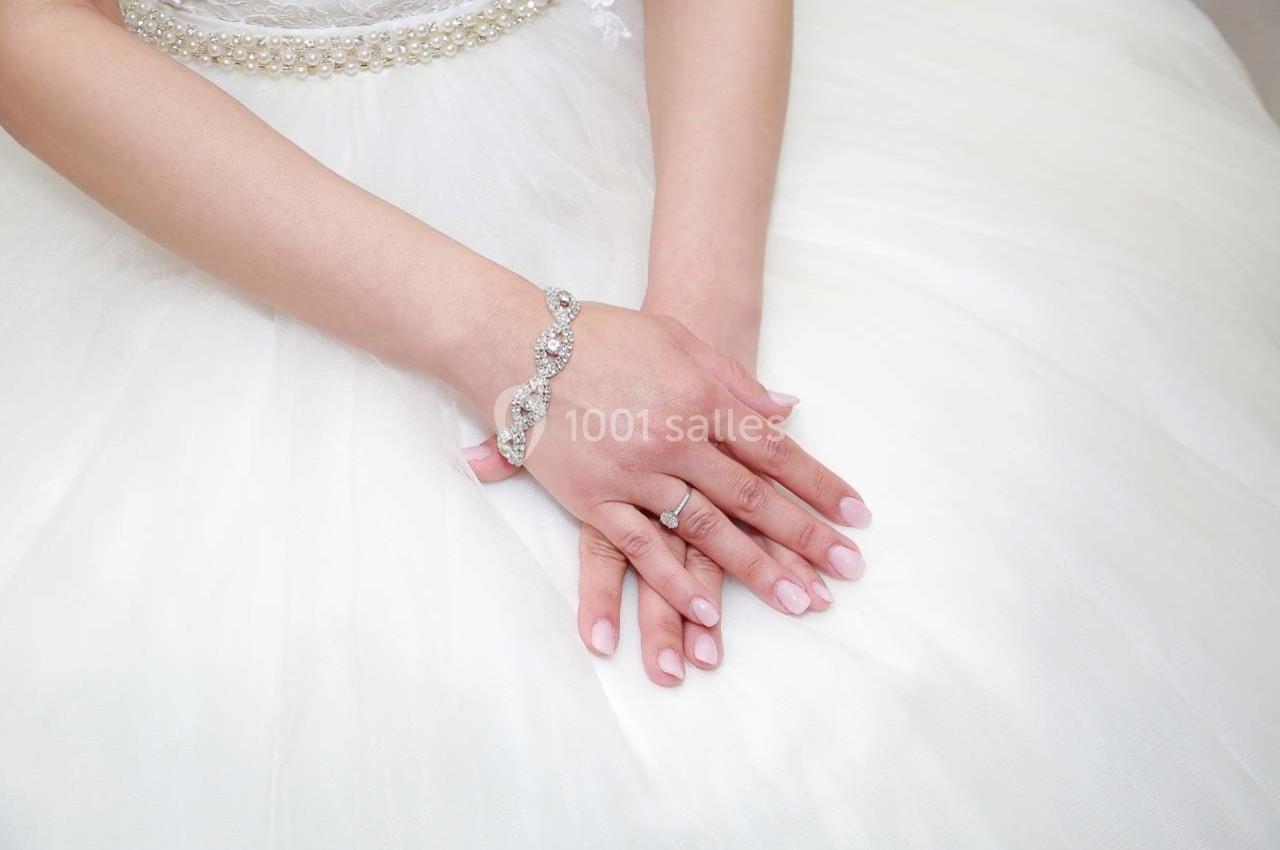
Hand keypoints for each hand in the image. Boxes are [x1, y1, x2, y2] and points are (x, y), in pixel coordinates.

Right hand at [465, 299, 869, 683]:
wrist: (520, 344)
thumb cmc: (603, 336)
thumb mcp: (678, 341)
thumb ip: (735, 380)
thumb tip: (788, 411)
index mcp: (700, 397)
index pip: (773, 450)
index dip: (818, 485)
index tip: (855, 515)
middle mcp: (674, 439)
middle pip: (751, 497)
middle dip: (804, 536)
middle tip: (847, 569)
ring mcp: (633, 473)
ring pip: (705, 530)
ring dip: (755, 570)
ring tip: (799, 601)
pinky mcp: (592, 499)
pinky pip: (640, 548)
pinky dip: (674, 581)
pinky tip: (708, 612)